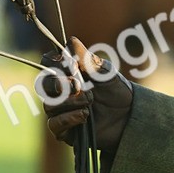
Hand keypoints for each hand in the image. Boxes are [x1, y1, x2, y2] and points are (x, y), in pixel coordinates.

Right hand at [37, 37, 133, 152]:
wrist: (131, 117)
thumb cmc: (116, 90)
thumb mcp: (104, 72)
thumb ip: (87, 59)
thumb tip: (71, 41)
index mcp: (65, 73)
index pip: (46, 63)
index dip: (53, 62)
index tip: (70, 64)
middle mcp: (59, 92)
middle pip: (42, 85)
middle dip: (58, 84)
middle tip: (78, 85)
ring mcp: (61, 112)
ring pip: (49, 105)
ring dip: (69, 102)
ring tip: (89, 101)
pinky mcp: (66, 131)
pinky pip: (54, 125)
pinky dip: (68, 118)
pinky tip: (84, 115)